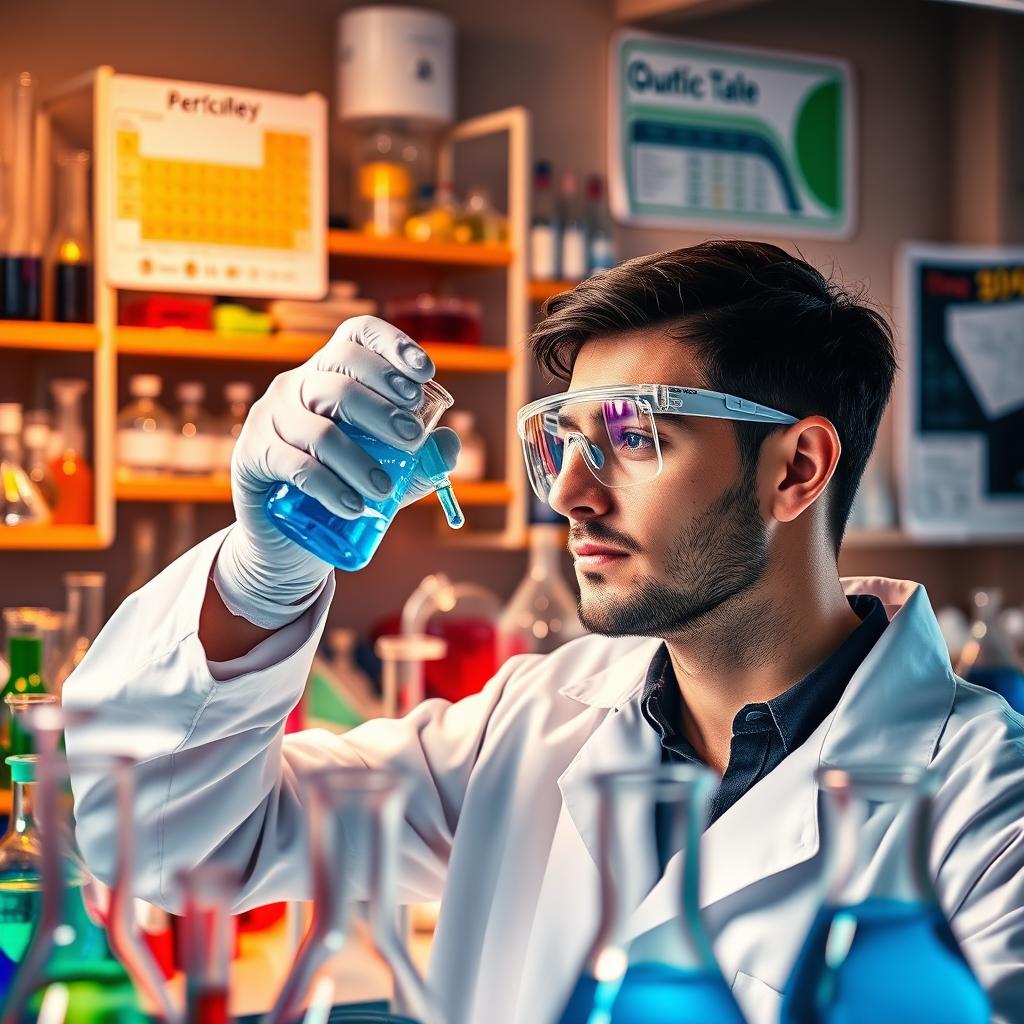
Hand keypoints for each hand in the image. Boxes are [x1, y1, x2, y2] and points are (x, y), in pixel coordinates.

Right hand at [214, 316, 460, 627]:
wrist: (292, 534)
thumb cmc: (347, 486)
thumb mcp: (394, 471)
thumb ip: (424, 457)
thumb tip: (450, 443)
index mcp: (334, 372)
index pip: (358, 335)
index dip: (392, 345)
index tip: (425, 374)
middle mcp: (299, 383)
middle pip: (342, 375)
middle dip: (384, 407)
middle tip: (412, 438)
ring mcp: (270, 415)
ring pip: (321, 429)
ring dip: (359, 460)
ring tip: (386, 489)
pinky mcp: (252, 453)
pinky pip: (294, 465)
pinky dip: (329, 487)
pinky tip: (354, 506)